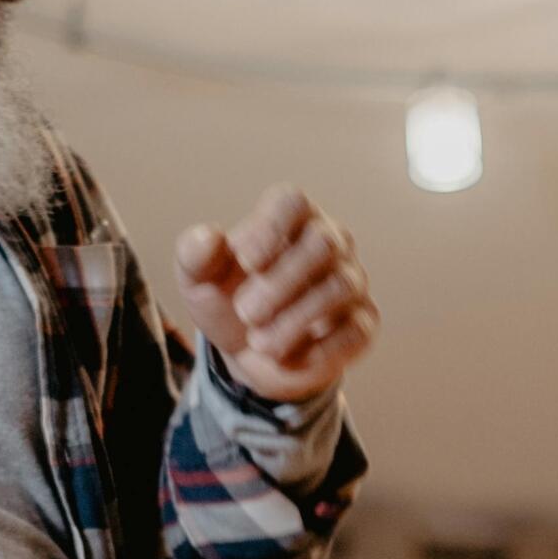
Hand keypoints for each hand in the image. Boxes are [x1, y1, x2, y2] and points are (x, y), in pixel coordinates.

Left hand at [174, 184, 377, 403]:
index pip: (293, 201)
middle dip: (280, 282)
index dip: (271, 228)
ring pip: (339, 287)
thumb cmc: (226, 299)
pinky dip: (318, 349)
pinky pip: (355, 330)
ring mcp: (351, 281)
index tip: (245, 261)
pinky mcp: (363, 323)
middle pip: (322, 244)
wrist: (247, 354)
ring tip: (259, 341)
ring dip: (294, 319)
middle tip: (246, 312)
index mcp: (289, 220)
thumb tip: (208, 237)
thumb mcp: (198, 279)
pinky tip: (287, 357)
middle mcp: (329, 242)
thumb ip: (194, 254)